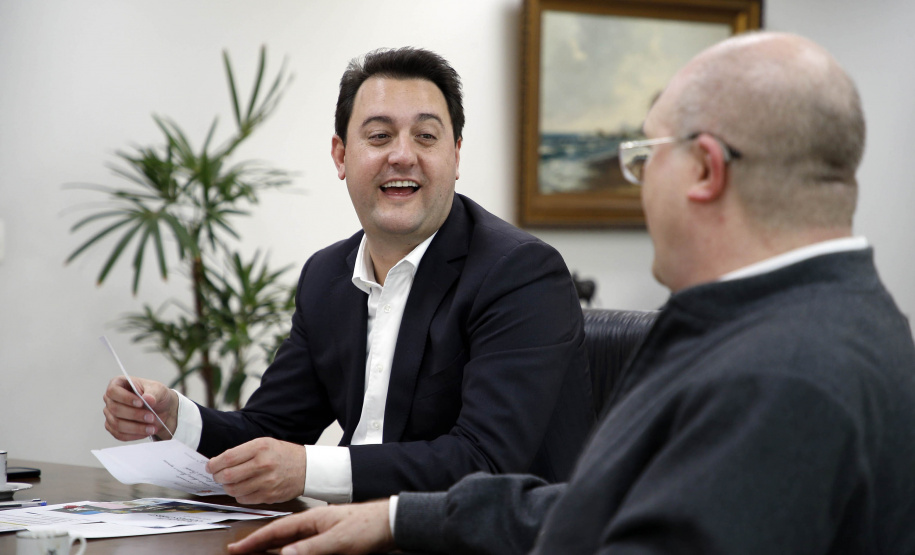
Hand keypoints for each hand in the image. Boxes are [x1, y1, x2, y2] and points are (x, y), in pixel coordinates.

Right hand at [102, 376, 176, 440]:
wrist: (162, 409)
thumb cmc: (156, 395)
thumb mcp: (159, 390)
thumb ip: (153, 393)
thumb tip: (147, 399)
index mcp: (118, 384)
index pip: (113, 391)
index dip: (125, 398)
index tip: (141, 403)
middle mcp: (111, 399)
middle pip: (115, 409)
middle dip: (135, 415)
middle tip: (151, 417)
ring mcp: (110, 414)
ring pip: (117, 424)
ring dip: (136, 428)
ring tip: (152, 427)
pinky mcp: (114, 427)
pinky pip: (119, 434)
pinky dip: (134, 435)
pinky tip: (146, 432)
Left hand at [207, 438, 308, 503]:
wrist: (307, 468)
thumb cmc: (283, 455)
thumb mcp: (264, 443)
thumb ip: (243, 452)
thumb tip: (219, 463)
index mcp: (260, 447)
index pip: (228, 458)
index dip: (214, 464)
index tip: (210, 466)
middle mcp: (263, 464)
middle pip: (228, 476)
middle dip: (217, 477)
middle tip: (217, 475)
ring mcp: (266, 482)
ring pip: (233, 490)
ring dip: (227, 487)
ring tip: (230, 482)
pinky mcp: (269, 496)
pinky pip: (244, 499)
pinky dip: (239, 494)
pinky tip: (244, 488)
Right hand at [227, 500, 394, 554]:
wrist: (391, 523)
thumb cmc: (368, 525)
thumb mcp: (338, 540)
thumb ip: (311, 547)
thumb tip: (285, 553)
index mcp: (312, 520)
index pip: (277, 530)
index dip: (255, 540)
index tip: (236, 547)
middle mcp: (314, 525)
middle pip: (280, 536)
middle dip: (260, 544)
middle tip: (241, 551)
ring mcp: (322, 532)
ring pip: (291, 543)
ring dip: (274, 549)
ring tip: (259, 553)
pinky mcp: (331, 541)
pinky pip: (305, 547)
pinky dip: (293, 551)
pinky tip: (289, 553)